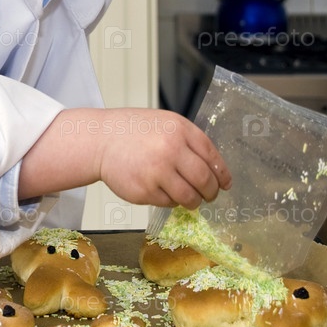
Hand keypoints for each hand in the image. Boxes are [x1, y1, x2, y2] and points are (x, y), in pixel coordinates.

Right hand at [93, 109, 230, 208]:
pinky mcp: (144, 191)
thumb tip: (214, 169)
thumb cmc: (133, 131)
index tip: (225, 184)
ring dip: (193, 201)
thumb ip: (188, 141)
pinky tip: (162, 191)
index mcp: (179, 130)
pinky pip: (168, 203)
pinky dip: (170, 201)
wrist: (100, 140)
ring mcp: (157, 171)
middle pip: (205, 180)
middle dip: (211, 192)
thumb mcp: (165, 123)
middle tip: (209, 196)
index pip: (212, 156)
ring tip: (189, 199)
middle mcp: (171, 149)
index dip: (222, 174)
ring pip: (189, 197)